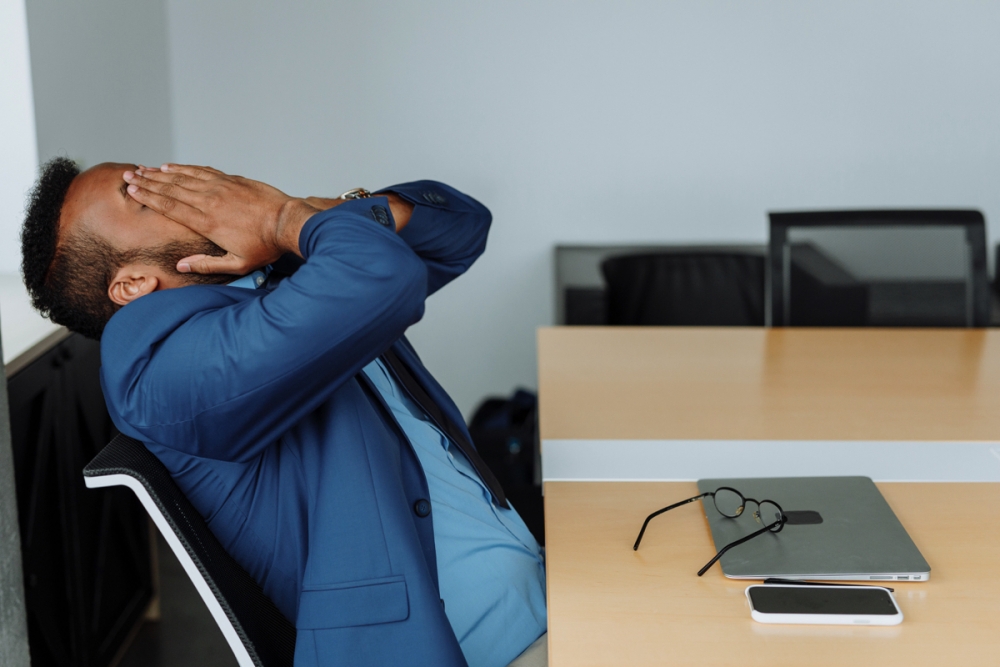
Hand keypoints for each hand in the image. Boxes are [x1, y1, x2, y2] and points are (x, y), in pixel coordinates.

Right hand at [124, 164, 318, 274]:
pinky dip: (185, 168)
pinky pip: (202, 171)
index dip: (149, 198)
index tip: (133, 191)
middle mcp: (209, 201)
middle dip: (148, 182)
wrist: (287, 222)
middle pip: (171, 189)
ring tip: (144, 169)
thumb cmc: (265, 246)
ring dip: (161, 173)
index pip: (170, 207)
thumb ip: (207, 265)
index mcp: (207, 222)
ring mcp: (220, 187)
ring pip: (184, 177)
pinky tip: (172, 166)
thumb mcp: (237, 264)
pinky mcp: (231, 180)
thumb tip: (181, 266)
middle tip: (129, 176)